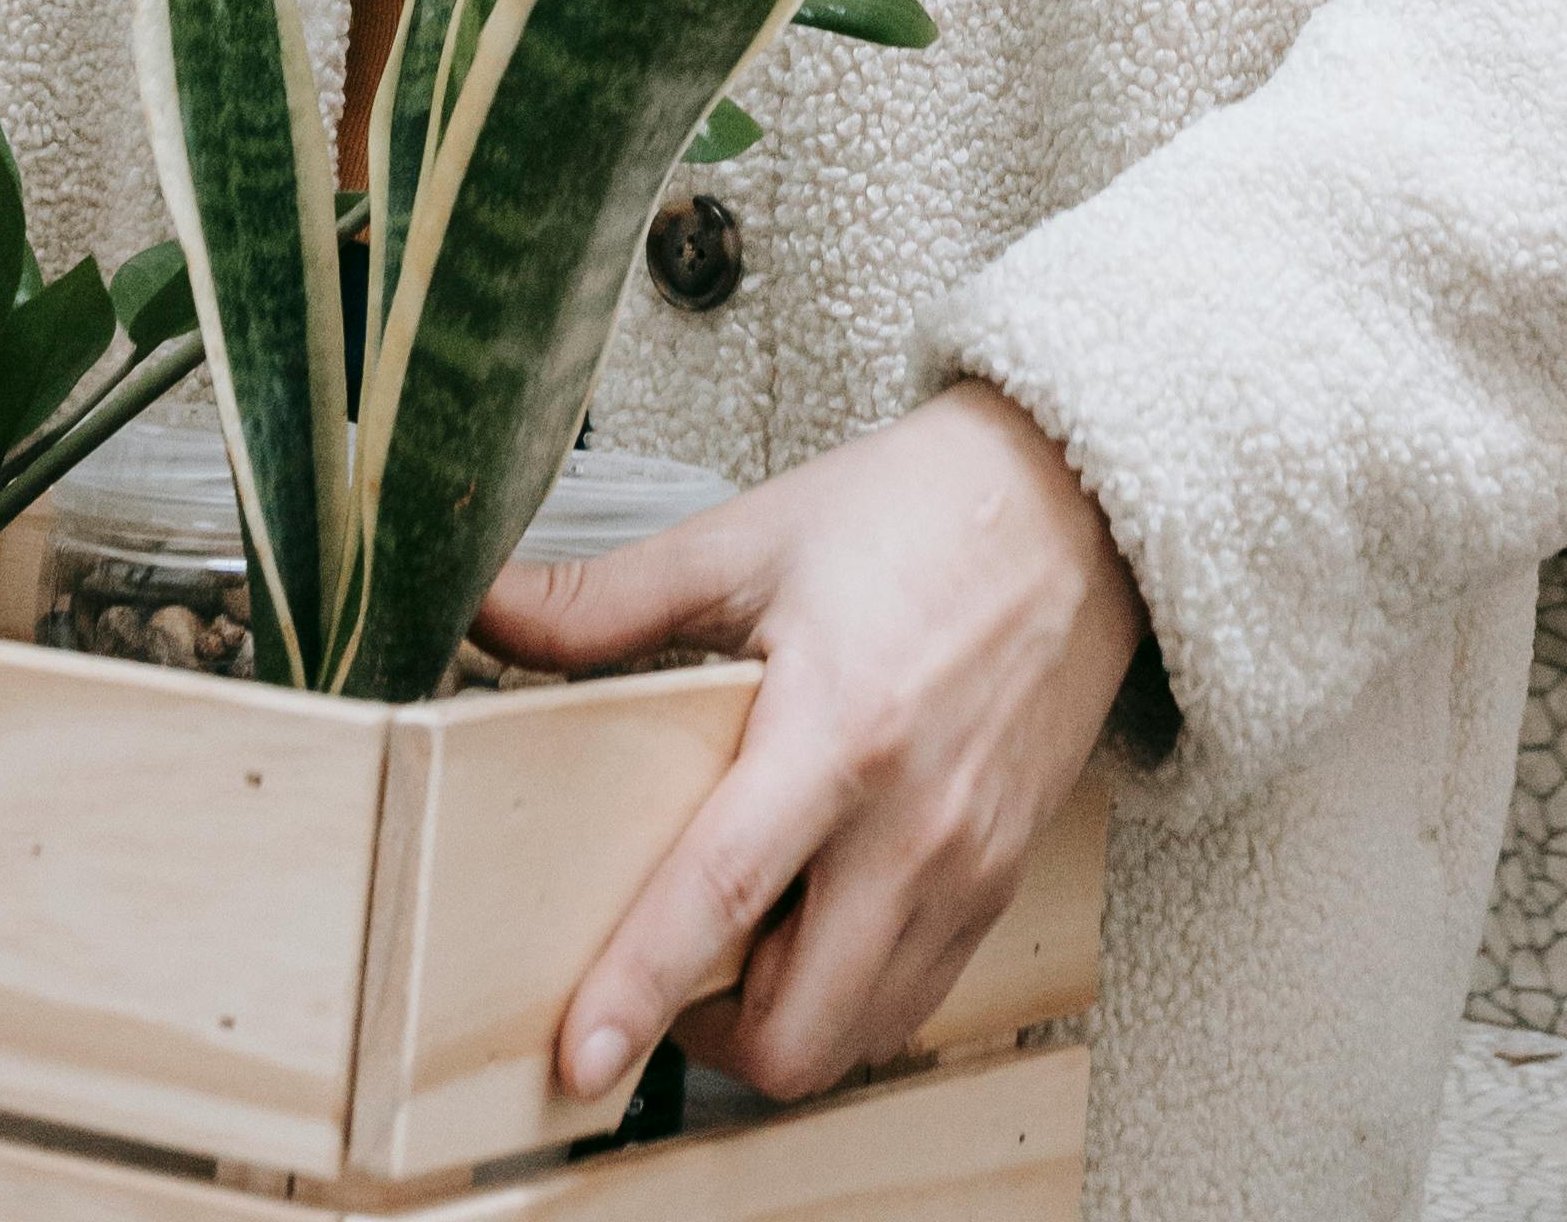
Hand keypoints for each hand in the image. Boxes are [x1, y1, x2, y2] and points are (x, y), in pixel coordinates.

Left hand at [470, 383, 1145, 1114]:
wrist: (1076, 506)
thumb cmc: (917, 512)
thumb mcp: (751, 540)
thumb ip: (610, 602)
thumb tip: (490, 609)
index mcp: (838, 731)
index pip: (719, 895)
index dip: (638, 990)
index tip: (578, 1060)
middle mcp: (912, 825)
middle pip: (796, 1025)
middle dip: (706, 1040)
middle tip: (659, 975)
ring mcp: (968, 867)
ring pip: (855, 1036)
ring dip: (780, 1025)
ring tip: (738, 946)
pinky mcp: (1002, 881)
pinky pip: (914, 1001)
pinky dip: (850, 998)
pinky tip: (817, 926)